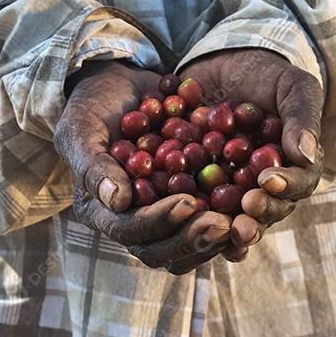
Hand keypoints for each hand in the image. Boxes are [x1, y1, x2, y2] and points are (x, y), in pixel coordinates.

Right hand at [55, 61, 257, 273]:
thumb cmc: (91, 108)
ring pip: (189, 245)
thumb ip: (94, 166)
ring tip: (242, 222)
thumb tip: (118, 202)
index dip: (159, 222)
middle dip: (193, 239)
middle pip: (163, 249)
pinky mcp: (188, 200)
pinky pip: (210, 219)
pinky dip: (231, 217)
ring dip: (215, 238)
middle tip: (223, 224)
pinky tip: (253, 208)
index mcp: (103, 211)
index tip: (187, 203)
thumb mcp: (82, 130)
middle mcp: (133, 221)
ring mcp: (162, 213)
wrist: (119, 87)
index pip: (130, 230)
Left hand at [178, 49, 324, 255]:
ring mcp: (232, 192)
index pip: (298, 184)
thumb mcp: (291, 86)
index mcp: (295, 168)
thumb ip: (301, 117)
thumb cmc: (267, 75)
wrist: (222, 67)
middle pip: (266, 210)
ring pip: (233, 218)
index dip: (286, 186)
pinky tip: (178, 221)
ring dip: (225, 226)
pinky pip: (195, 206)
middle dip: (257, 214)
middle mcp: (265, 188)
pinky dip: (187, 216)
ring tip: (216, 226)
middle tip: (245, 208)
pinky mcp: (199, 188)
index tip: (269, 180)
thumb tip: (306, 155)